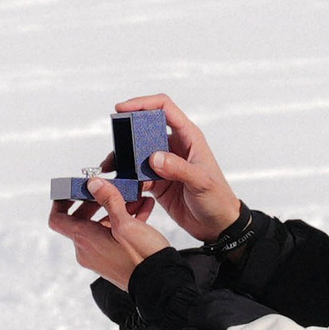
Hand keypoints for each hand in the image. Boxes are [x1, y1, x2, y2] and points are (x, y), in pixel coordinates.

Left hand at [47, 176, 170, 290]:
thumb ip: (109, 200)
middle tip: (110, 190)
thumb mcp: (126, 223)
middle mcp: (87, 249)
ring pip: (100, 225)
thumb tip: (93, 184)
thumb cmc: (142, 257)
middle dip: (97, 201)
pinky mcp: (112, 259)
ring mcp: (99, 256)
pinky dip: (122, 222)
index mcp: (85, 239)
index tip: (72, 190)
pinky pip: (111, 236)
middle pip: (80, 219)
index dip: (60, 202)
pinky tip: (142, 210)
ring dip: (115, 210)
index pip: (57, 219)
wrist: (160, 283)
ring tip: (135, 199)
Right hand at [111, 94, 241, 243]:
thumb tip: (154, 157)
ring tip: (111, 168)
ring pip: (137, 153)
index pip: (164, 108)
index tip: (122, 109)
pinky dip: (127, 178)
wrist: (217, 225)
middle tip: (114, 145)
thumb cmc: (217, 199)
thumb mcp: (201, 182)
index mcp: (188, 138)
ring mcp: (164, 164)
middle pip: (144, 129)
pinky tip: (121, 185)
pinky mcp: (156, 182)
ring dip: (123, 159)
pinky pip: (136, 174)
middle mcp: (174, 147)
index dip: (142, 103)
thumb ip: (178, 168)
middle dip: (126, 134)